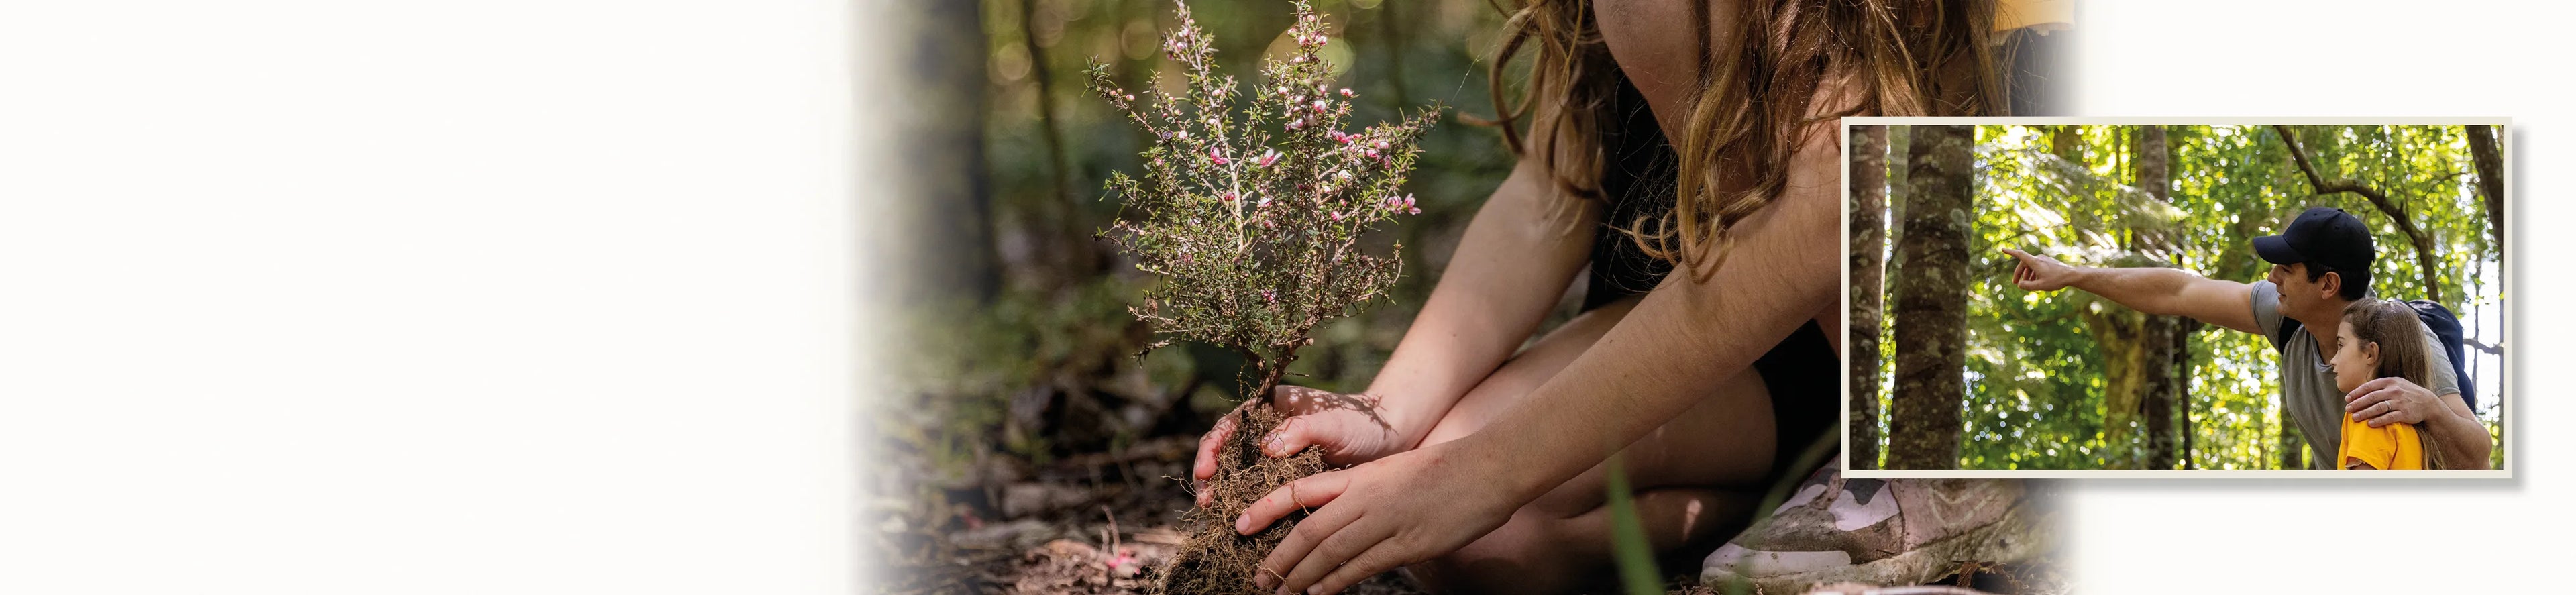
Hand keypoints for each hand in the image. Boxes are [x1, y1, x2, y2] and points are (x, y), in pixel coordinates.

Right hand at [1192, 385, 1414, 507]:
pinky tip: (1242, 521)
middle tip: (1206, 501)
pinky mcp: (1286, 479)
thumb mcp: (1332, 423)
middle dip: (1210, 476)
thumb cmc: (1361, 423)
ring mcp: (1275, 456)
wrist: (1388, 440)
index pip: (1230, 424)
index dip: (1212, 446)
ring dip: (1223, 493)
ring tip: (1215, 513)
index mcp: (1271, 407)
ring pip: (1238, 474)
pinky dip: (1247, 504)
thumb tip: (1265, 447)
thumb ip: (1300, 429)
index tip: (1207, 469)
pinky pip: (1259, 491)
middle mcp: (1267, 430)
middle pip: (1226, 451)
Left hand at [1234, 437, 1522, 594]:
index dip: (1266, 510)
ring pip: (1330, 552)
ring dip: (1300, 577)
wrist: (1486, 468)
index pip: (1299, 491)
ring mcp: (1386, 522)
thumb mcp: (1394, 473)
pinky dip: (1336, 582)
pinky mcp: (1408, 544)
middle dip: (1279, 558)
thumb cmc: (1443, 471)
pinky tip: (1319, 593)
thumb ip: (1365, 494)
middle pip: (1308, 531)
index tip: (1239, 526)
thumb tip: (1345, 518)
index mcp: (1359, 477)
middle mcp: (1365, 498)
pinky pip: (1362, 566)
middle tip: (1257, 578)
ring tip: (1280, 593)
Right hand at [2001, 248, 2077, 290]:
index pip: (2020, 255)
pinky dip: (2034, 273)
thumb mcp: (2040, 286)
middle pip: (2024, 264)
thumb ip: (2027, 286)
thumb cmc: (2056, 280)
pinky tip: (2036, 282)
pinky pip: (2037, 266)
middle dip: (2019, 273)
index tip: (2003, 249)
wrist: (2072, 275)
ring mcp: (2044, 260)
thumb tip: (2020, 285)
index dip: (2010, 252)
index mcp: (2035, 262)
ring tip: (2027, 285)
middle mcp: (2038, 258)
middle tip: (2016, 283)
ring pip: (2031, 266)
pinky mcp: (2049, 262)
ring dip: (2027, 275)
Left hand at [2345, 376, 2449, 427]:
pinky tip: (2370, 424)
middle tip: (2348, 409)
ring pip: (2378, 407)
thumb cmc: (2407, 393)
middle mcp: (2394, 391)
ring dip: (2365, 413)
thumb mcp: (2396, 384)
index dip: (2357, 393)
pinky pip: (2389, 417)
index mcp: (2390, 382)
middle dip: (2358, 403)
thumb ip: (2380, 386)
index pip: (2369, 386)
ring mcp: (2400, 402)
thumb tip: (2360, 391)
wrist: (2428, 402)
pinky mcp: (2405, 413)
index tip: (2347, 399)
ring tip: (2355, 418)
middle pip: (2371, 397)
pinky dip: (2378, 421)